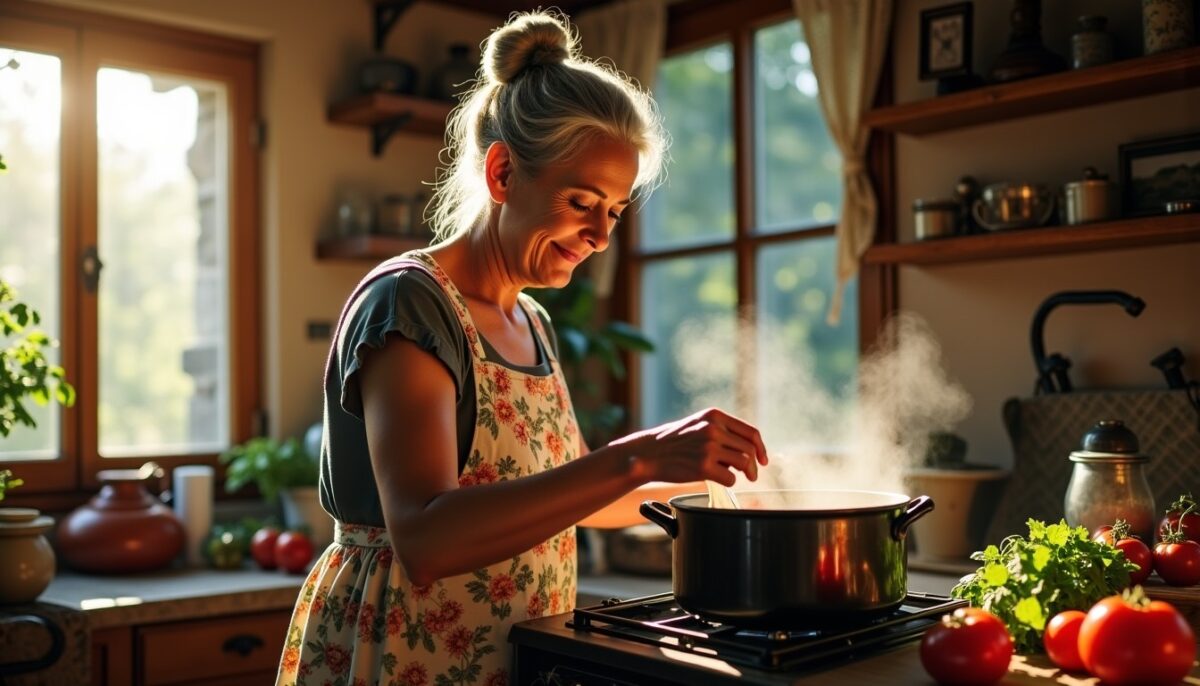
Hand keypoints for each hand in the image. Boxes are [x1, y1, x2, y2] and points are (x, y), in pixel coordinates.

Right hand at [612, 407, 768, 486]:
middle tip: (752, 476)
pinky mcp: (703, 467)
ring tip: (735, 476)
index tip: (763, 460)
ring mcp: (708, 447)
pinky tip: (718, 479)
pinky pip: (730, 478)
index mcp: (714, 416)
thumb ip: (722, 430)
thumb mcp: (698, 424)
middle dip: (755, 465)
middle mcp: (713, 429)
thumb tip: (750, 448)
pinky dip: (728, 481)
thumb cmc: (674, 442)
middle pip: (749, 449)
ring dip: (744, 473)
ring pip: (743, 462)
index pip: (750, 431)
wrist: (648, 453)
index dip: (761, 447)